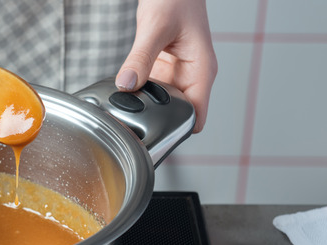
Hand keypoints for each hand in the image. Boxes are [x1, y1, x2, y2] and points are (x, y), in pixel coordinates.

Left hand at [115, 0, 217, 132]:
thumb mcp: (155, 28)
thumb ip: (141, 58)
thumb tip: (127, 84)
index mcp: (201, 70)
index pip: (195, 114)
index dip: (177, 129)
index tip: (155, 135)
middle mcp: (191, 75)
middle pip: (176, 112)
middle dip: (155, 118)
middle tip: (131, 120)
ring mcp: (176, 73)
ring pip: (160, 102)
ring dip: (144, 105)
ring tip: (125, 105)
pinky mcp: (162, 68)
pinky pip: (150, 88)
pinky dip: (138, 91)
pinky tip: (125, 90)